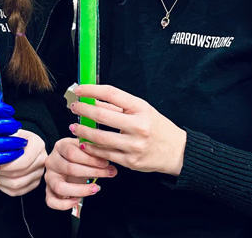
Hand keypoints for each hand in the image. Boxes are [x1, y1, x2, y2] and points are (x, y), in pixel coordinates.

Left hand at [0, 129, 45, 195]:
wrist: (25, 144)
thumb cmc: (17, 138)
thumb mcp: (12, 133)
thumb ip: (5, 139)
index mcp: (38, 146)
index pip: (24, 161)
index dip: (7, 165)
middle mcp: (42, 161)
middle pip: (19, 174)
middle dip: (0, 172)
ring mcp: (39, 174)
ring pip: (16, 185)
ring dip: (1, 180)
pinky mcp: (34, 184)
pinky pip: (16, 192)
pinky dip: (4, 187)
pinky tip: (0, 178)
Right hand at [44, 137, 116, 210]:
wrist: (66, 161)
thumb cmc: (79, 156)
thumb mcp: (86, 150)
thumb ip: (97, 156)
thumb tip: (113, 169)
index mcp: (60, 146)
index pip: (72, 152)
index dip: (90, 158)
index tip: (105, 163)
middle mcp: (52, 161)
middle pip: (70, 169)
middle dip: (92, 172)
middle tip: (107, 173)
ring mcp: (49, 177)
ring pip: (60, 187)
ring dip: (81, 190)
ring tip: (95, 188)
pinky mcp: (48, 191)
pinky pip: (51, 201)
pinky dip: (64, 204)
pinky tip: (78, 200)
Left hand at [68, 84, 185, 175]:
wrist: (178, 152)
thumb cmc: (158, 127)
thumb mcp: (143, 110)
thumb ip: (118, 106)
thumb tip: (94, 99)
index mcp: (141, 108)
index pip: (111, 94)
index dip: (92, 90)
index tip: (79, 89)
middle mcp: (138, 126)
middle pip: (101, 115)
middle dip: (83, 110)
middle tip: (74, 107)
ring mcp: (134, 145)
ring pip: (100, 138)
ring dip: (83, 130)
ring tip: (74, 126)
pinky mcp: (130, 161)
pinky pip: (105, 154)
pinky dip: (91, 148)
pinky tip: (84, 143)